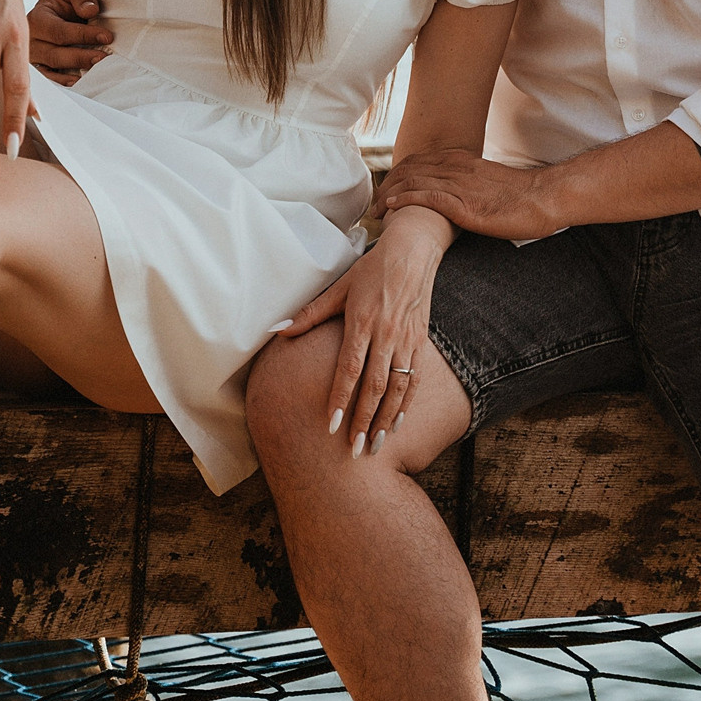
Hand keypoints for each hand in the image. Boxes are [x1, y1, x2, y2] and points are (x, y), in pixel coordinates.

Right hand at [27, 0, 112, 85]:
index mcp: (38, 16)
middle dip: (80, 57)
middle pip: (53, 54)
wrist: (76, 8)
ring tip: (96, 72)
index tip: (107, 37)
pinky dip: (63, 82)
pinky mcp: (40, 69)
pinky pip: (49, 80)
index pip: (58, 30)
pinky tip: (79, 82)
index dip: (83, 35)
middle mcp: (30, 38)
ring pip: (51, 69)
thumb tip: (90, 10)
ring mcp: (33, 56)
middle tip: (103, 58)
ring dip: (74, 71)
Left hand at [271, 208, 452, 453]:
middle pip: (375, 385)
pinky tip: (396, 423)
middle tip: (354, 450)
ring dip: (386, 419)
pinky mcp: (421, 341)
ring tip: (374, 445)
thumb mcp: (339, 286)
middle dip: (364, 420)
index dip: (341, 398)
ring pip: (398, 388)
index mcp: (362, 321)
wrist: (414, 250)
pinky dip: (406, 405)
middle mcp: (386, 334)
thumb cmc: (372, 268)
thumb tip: (279, 330)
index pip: (350, 368)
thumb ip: (311, 313)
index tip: (332, 425)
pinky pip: (415, 380)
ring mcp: (407, 340)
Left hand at [372, 149, 562, 240]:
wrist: (544, 198)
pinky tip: (394, 206)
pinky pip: (428, 197)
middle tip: (374, 205)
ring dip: (390, 195)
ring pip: (414, 181)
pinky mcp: (465, 204)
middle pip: (410, 169)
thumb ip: (468, 185)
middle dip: (387, 185)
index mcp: (462, 161)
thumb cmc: (522, 197)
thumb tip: (455, 197)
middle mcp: (457, 167)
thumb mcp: (489, 184)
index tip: (385, 191)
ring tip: (376, 210)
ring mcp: (460, 184)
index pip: (419, 162)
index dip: (398, 175)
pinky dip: (407, 199)